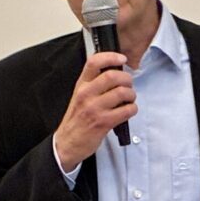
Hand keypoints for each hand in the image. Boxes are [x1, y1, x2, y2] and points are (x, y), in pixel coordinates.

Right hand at [54, 52, 136, 171]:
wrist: (67, 143)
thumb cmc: (76, 120)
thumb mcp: (79, 96)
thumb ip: (93, 84)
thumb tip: (116, 73)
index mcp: (81, 85)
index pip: (94, 62)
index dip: (111, 56)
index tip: (122, 58)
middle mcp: (86, 94)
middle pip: (112, 76)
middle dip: (127, 79)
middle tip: (128, 85)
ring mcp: (94, 108)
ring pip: (122, 92)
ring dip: (131, 95)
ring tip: (129, 99)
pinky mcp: (103, 122)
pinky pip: (126, 110)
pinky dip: (132, 109)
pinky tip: (127, 111)